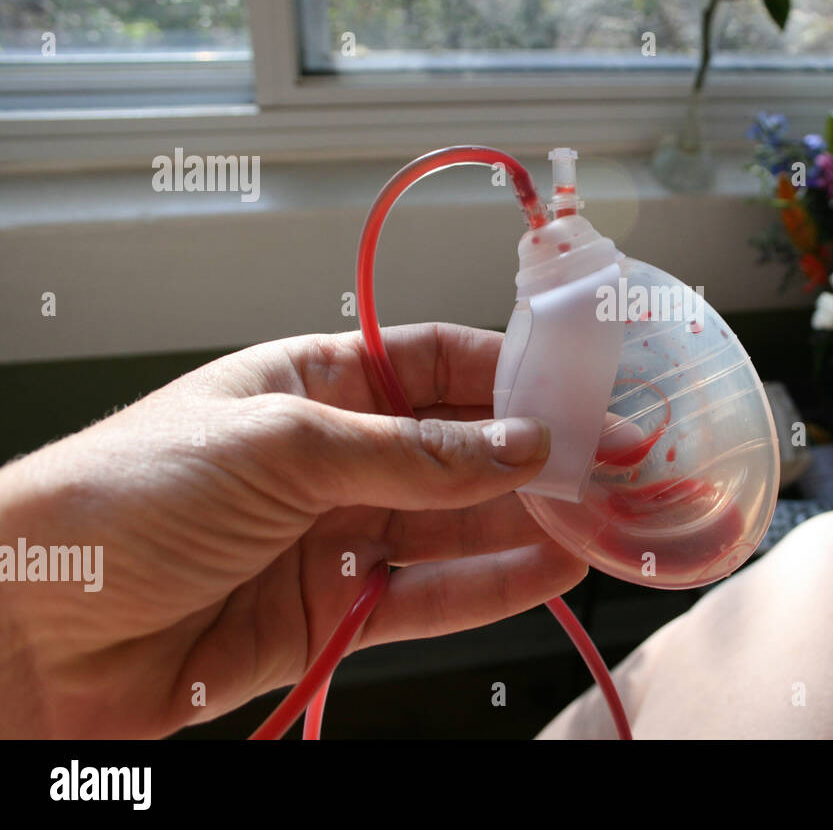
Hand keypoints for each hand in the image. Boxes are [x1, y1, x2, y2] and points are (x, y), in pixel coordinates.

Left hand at [0, 323, 586, 737]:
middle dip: (534, 456)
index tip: (582, 389)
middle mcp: (332, 456)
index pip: (435, 364)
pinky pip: (427, 596)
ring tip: (603, 519)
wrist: (28, 627)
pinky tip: (549, 573)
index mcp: (313, 382)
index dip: (510, 374)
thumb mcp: (281, 444)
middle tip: (614, 465)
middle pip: (458, 450)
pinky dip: (491, 587)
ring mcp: (334, 537)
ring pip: (454, 526)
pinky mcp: (330, 614)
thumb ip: (410, 452)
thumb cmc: (127, 497)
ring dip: (527, 523)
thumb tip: (520, 444)